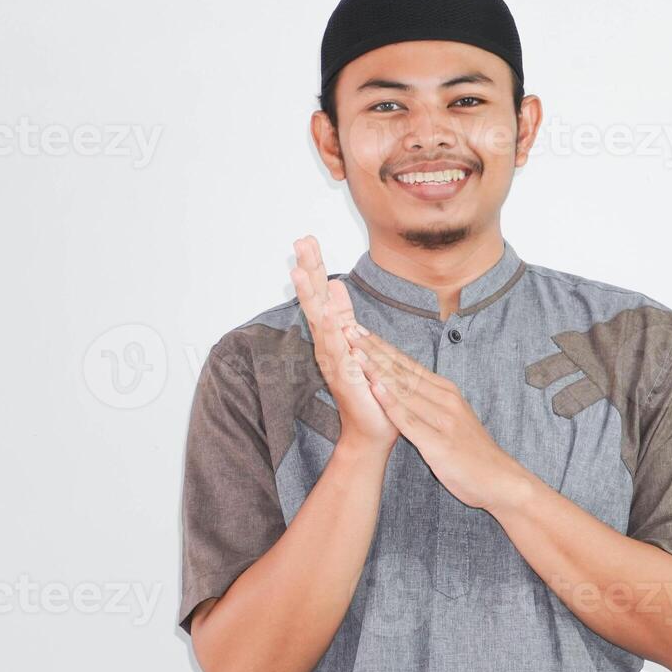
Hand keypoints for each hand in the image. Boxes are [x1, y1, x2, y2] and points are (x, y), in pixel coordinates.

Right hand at [289, 236, 398, 452]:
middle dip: (308, 271)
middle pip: (315, 301)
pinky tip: (324, 312)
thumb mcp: (357, 343)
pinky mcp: (344, 374)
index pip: (322, 295)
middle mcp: (329, 345)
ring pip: (319, 320)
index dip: (315, 268)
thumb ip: (344, 315)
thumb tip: (337, 285)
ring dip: (311, 295)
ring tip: (300, 270)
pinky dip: (329, 329)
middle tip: (300, 242)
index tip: (307, 239)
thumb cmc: (368, 391)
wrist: (371, 432)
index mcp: (335, 335)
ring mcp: (333, 359)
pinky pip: (336, 348)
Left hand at [341, 320, 530, 511]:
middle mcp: (444, 399)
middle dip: (374, 349)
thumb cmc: (473, 453)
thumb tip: (409, 389)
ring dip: (377, 369)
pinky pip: (409, 418)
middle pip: (402, 370)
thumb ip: (432, 403)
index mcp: (446, 391)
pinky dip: (390, 402)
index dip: (382, 346)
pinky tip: (374, 388)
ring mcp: (442, 419)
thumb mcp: (452, 418)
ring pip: (403, 388)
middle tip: (349, 329)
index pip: (408, 364)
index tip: (360, 330)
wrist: (499, 479)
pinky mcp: (438, 442)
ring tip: (354, 352)